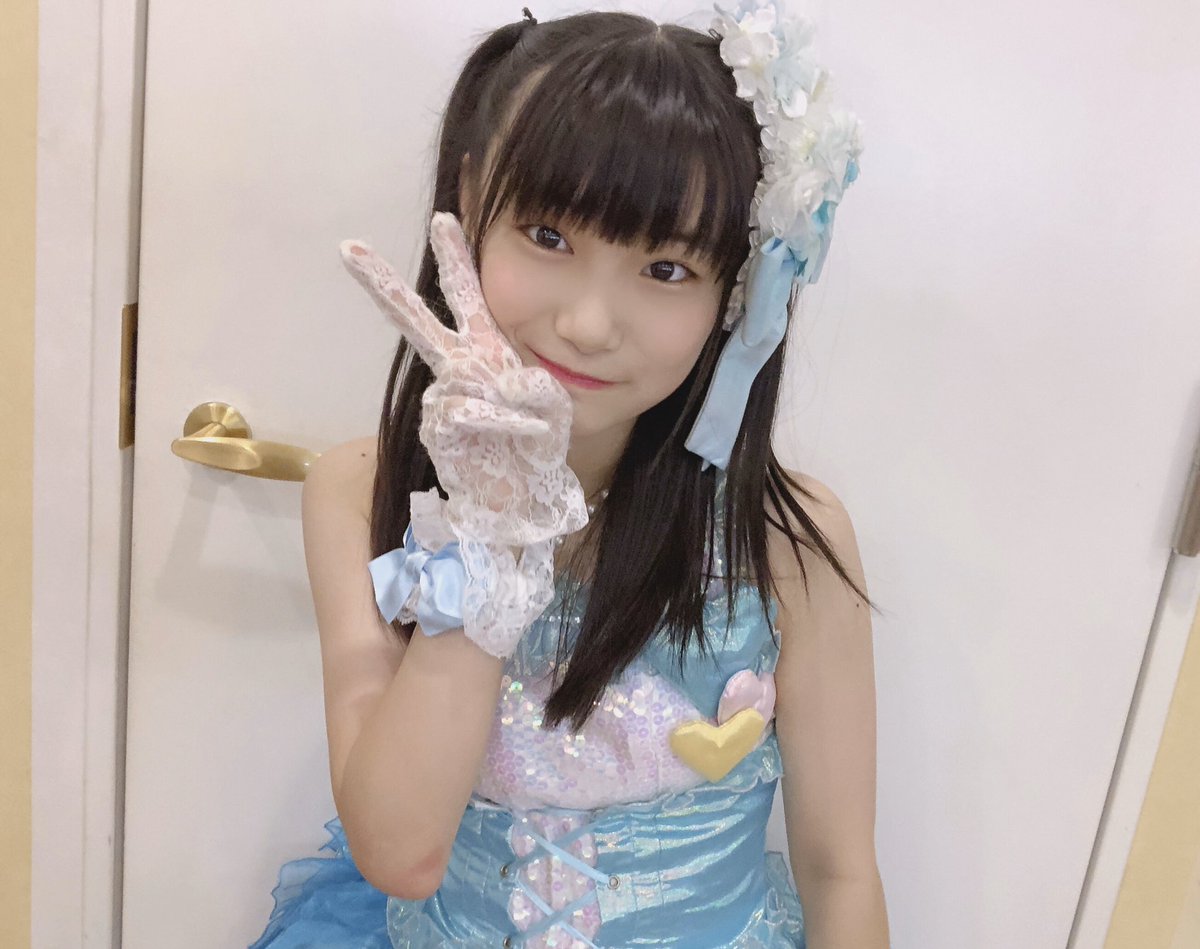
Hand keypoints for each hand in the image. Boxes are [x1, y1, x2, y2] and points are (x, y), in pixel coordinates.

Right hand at [339, 212, 588, 548]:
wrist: (525, 494)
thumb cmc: (538, 442)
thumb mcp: (553, 401)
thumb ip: (535, 384)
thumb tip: (510, 380)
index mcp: (484, 346)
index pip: (465, 295)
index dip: (455, 256)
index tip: (445, 216)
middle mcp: (456, 366)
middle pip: (414, 317)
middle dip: (382, 282)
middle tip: (347, 248)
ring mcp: (442, 396)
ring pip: (459, 372)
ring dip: (504, 397)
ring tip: (533, 422)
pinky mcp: (437, 429)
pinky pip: (467, 409)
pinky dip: (501, 419)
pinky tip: (525, 431)